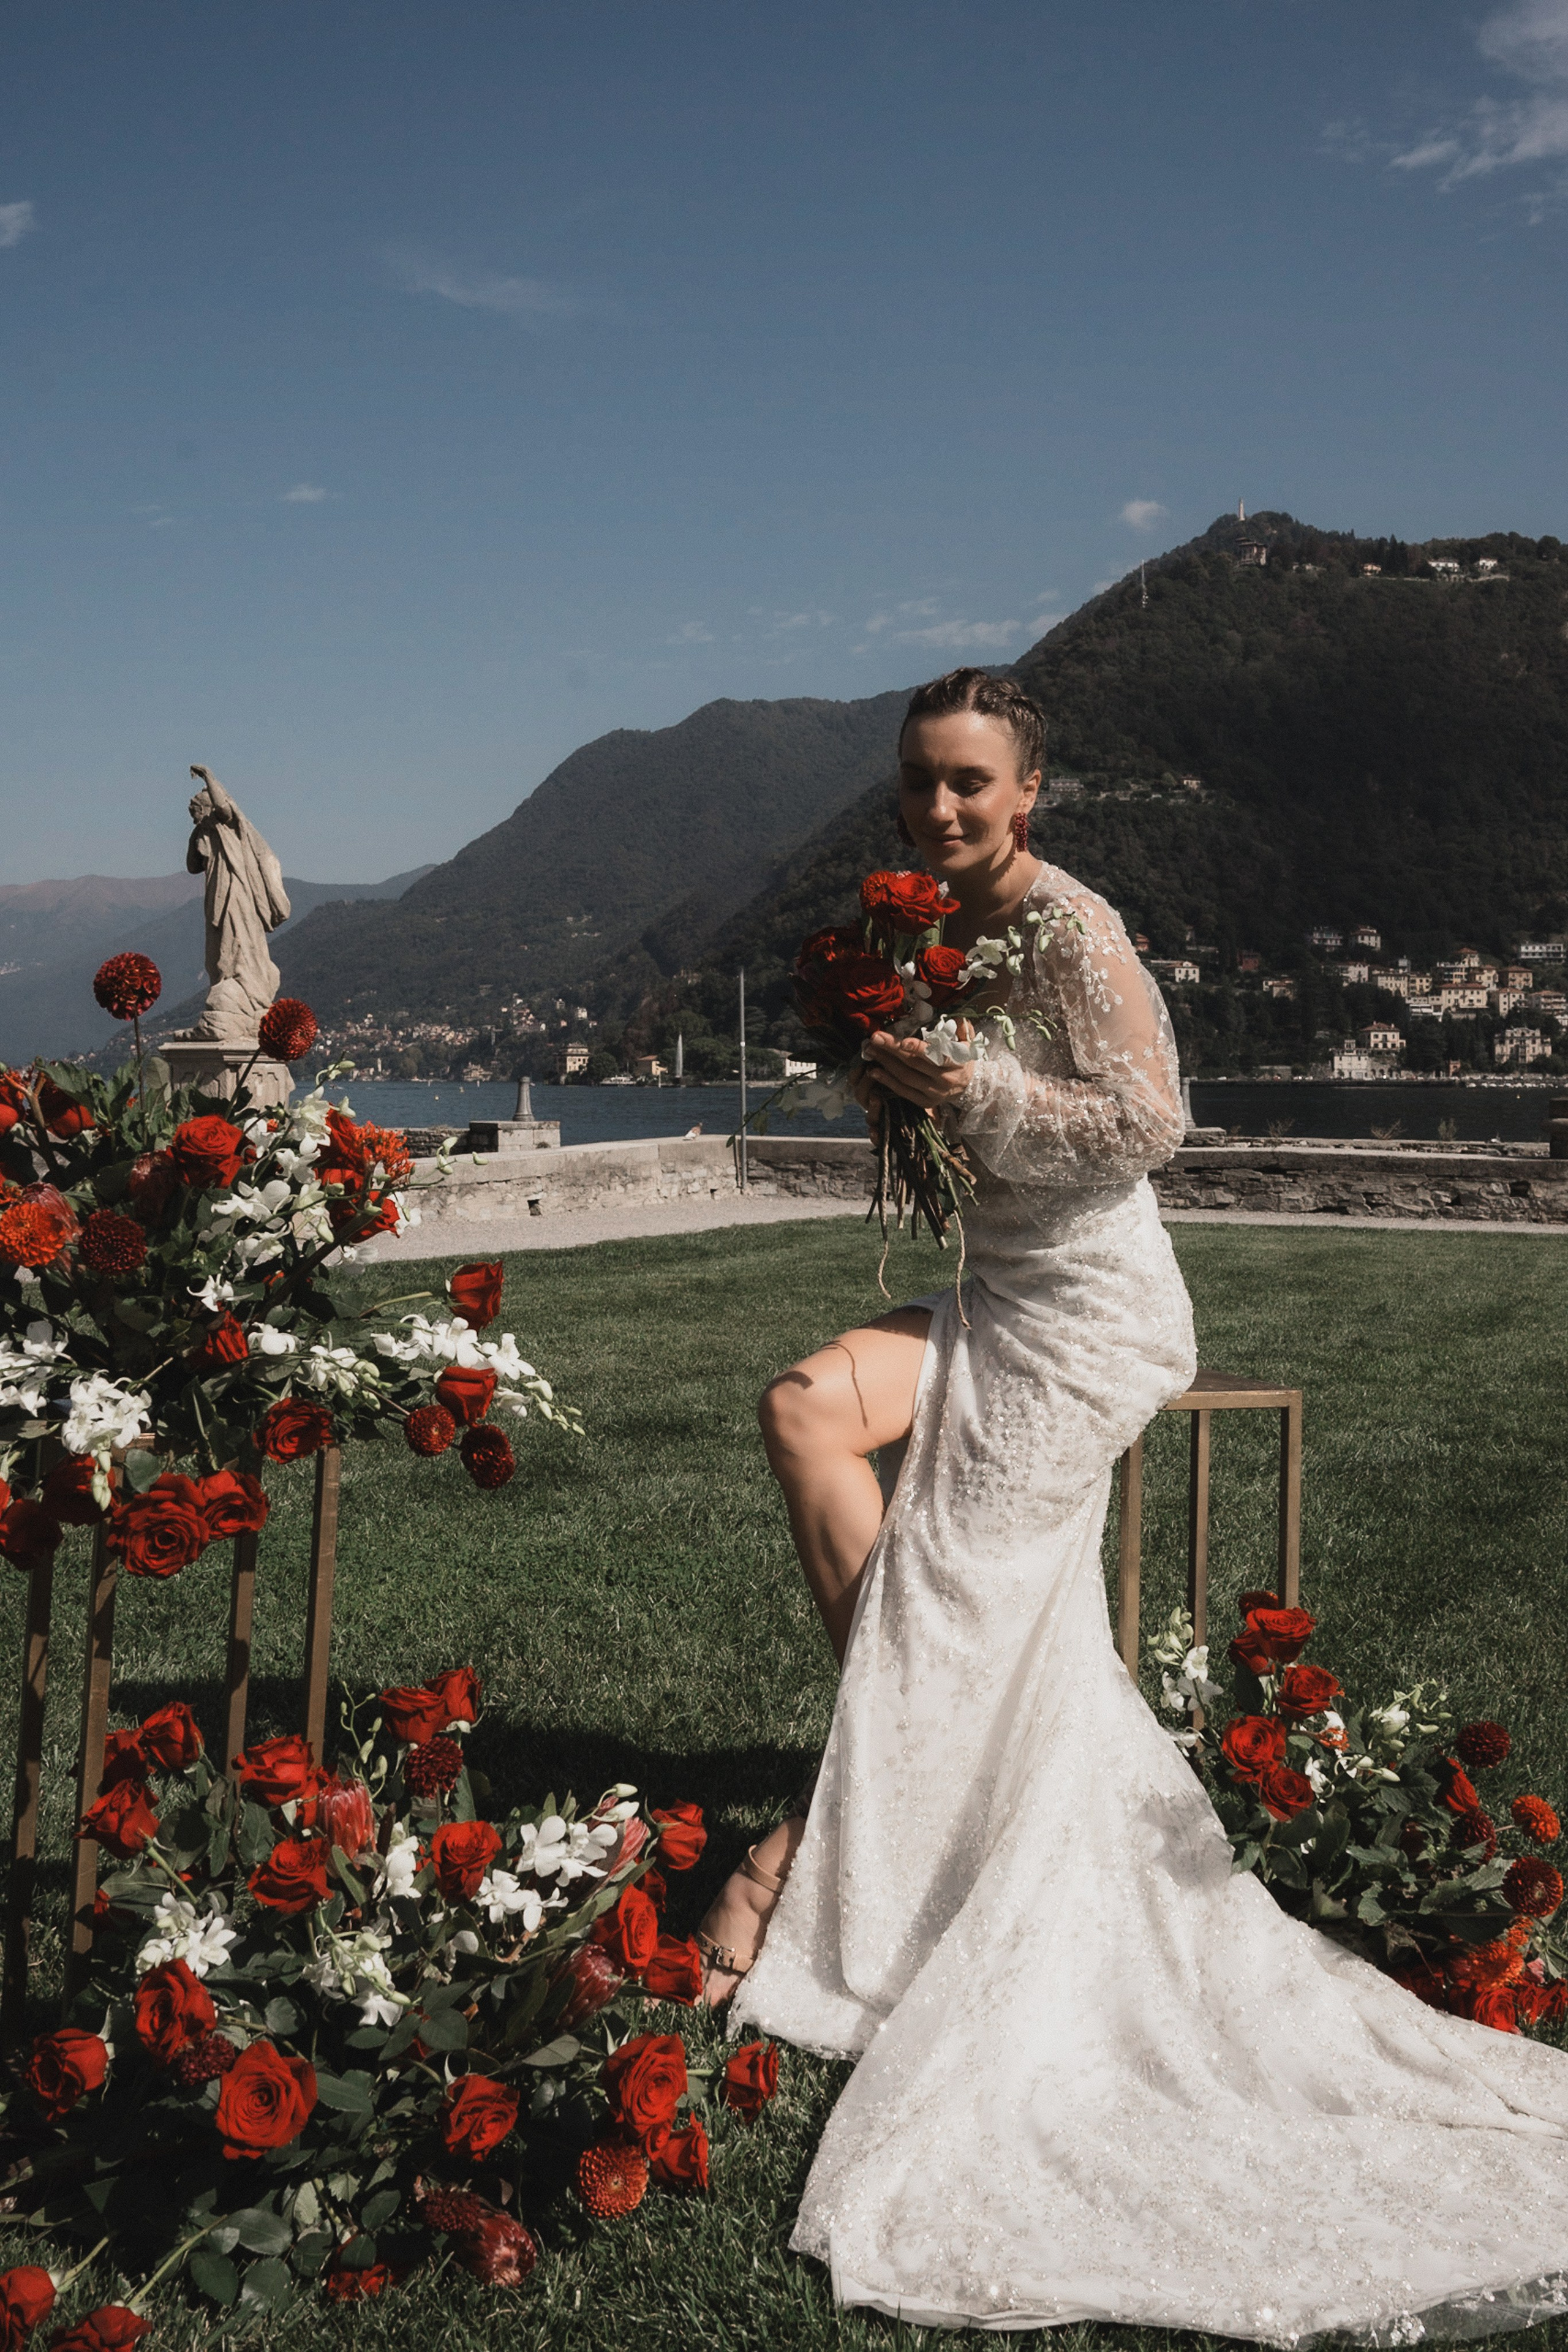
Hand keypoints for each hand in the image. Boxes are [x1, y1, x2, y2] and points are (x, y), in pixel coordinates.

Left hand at [858, 1028, 975, 1114]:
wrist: (968, 1085)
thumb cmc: (962, 1058)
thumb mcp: (968, 1042)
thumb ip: (962, 1029)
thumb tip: (958, 1018)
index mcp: (956, 1062)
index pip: (936, 1056)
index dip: (919, 1049)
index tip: (903, 1041)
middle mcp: (945, 1079)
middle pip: (914, 1063)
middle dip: (892, 1050)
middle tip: (875, 1038)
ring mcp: (934, 1092)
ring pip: (906, 1077)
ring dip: (886, 1063)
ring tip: (870, 1051)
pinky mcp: (925, 1102)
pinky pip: (903, 1091)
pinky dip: (888, 1081)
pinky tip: (874, 1071)